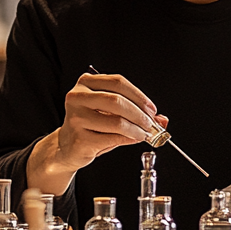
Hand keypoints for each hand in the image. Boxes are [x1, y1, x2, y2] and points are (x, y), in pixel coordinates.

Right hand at [27, 71, 165, 194]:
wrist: (68, 147)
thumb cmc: (91, 126)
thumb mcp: (112, 113)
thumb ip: (136, 112)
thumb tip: (162, 119)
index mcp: (86, 83)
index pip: (118, 82)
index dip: (139, 96)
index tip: (151, 109)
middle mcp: (77, 96)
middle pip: (118, 100)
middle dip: (140, 114)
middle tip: (150, 123)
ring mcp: (76, 117)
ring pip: (117, 121)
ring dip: (136, 129)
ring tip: (143, 134)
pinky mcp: (79, 137)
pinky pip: (112, 137)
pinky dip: (127, 139)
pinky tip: (132, 139)